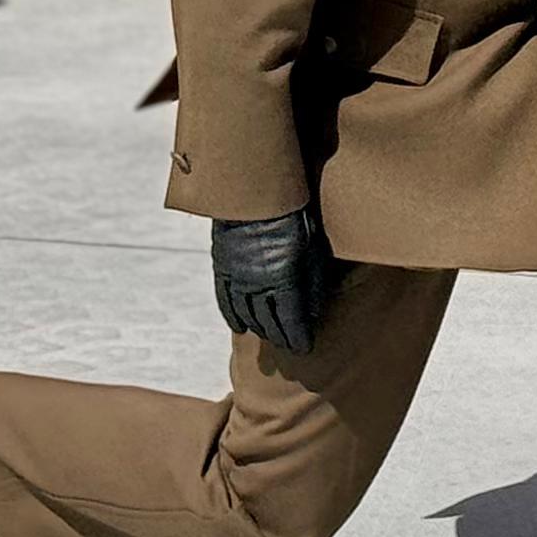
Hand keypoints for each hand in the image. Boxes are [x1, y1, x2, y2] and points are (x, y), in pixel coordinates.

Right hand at [210, 206, 332, 354]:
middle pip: (269, 322)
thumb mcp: (312, 248)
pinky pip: (226, 301)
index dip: (298, 338)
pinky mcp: (222, 267)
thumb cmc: (293, 214)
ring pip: (247, 314)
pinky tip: (241, 327)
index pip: (291, 322)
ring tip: (269, 337)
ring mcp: (237, 277)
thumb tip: (315, 314)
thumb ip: (314, 284)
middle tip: (289, 346)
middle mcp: (258, 285)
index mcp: (284, 280)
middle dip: (280, 337)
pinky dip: (233, 316)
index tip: (304, 348)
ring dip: (259, 329)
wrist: (254, 188)